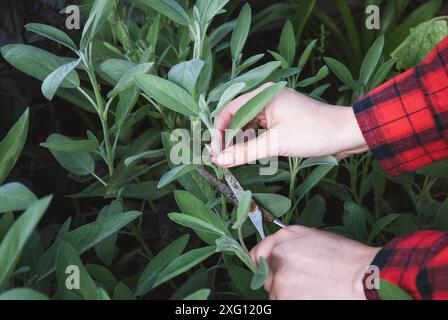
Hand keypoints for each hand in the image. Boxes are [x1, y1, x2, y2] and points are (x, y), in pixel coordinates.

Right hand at [212, 83, 368, 167]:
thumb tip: (220, 160)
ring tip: (233, 161)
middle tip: (222, 160)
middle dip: (228, 138)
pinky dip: (253, 143)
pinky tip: (249, 155)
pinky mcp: (283, 121)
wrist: (347, 134)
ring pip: (248, 126)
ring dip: (240, 142)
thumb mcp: (276, 143)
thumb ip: (245, 152)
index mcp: (263, 96)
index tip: (216, 152)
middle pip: (237, 118)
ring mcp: (275, 110)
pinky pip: (260, 130)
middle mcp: (266, 99)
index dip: (219, 131)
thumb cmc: (314, 132)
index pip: (229, 110)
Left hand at [250, 226, 380, 299]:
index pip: (258, 254)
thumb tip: (277, 255)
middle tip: (301, 282)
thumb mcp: (315, 238)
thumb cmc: (348, 258)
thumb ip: (290, 245)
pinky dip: (293, 301)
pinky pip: (281, 302)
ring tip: (312, 290)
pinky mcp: (284, 299)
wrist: (365, 278)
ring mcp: (280, 279)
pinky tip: (313, 296)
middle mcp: (278, 256)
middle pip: (265, 276)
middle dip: (278, 280)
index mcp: (285, 237)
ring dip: (287, 294)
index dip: (264, 264)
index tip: (272, 272)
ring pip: (274, 293)